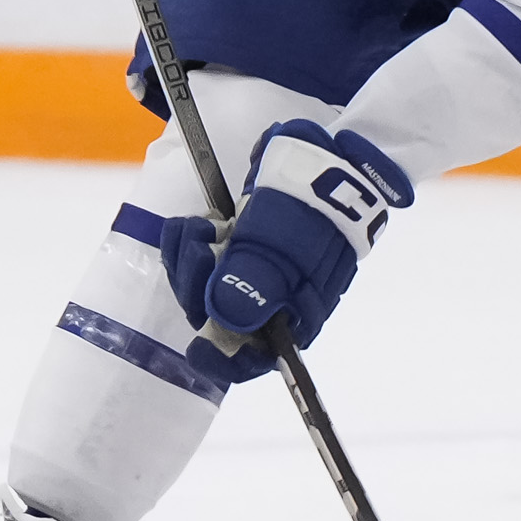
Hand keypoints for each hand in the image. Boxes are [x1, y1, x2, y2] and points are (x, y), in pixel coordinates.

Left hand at [157, 121, 412, 381]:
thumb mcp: (283, 246)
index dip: (223, 359)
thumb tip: (223, 318)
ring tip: (199, 228)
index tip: (198, 346)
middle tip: (198, 249)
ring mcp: (253, 275)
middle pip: (217, 320)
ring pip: (203, 289)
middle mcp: (271, 304)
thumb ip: (254, 284)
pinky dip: (191, 244)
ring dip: (189, 260)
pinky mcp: (238, 249)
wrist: (331, 162)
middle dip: (197, 287)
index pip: (254, 358)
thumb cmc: (313, 210)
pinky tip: (197, 224)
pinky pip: (201, 261)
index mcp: (292, 317)